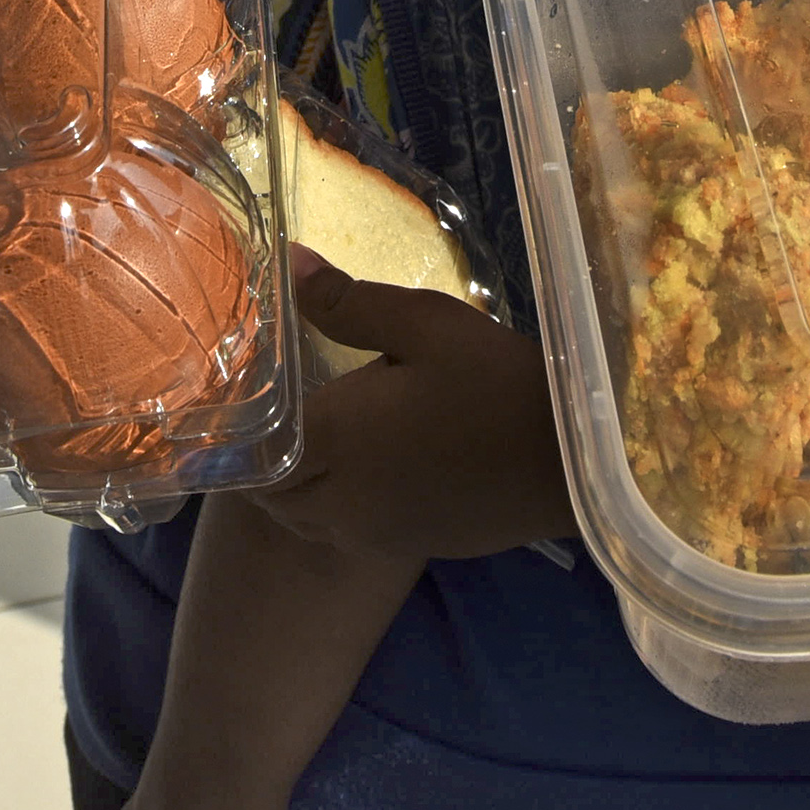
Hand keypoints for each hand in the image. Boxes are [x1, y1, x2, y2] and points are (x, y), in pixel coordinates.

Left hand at [247, 260, 573, 563]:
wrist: (568, 460)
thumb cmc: (493, 382)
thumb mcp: (424, 324)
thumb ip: (347, 303)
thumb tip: (288, 263)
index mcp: (334, 441)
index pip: (255, 455)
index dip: (240, 435)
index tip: (241, 403)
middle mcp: (342, 500)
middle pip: (277, 497)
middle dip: (269, 464)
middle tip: (282, 418)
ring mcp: (378, 533)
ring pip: (311, 522)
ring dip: (302, 492)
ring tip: (320, 445)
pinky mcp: (413, 546)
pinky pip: (352, 537)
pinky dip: (342, 511)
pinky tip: (372, 472)